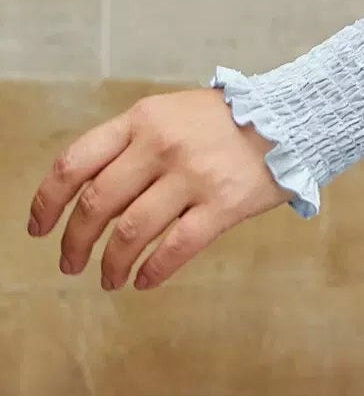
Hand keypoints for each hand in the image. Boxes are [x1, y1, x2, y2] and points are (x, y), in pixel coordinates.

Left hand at [26, 87, 292, 291]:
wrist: (293, 116)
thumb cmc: (229, 120)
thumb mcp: (172, 114)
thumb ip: (133, 145)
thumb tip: (88, 197)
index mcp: (144, 119)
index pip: (76, 162)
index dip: (47, 201)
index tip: (38, 227)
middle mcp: (162, 145)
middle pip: (97, 204)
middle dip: (75, 242)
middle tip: (71, 263)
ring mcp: (194, 175)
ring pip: (131, 232)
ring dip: (111, 264)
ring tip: (108, 278)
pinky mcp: (224, 203)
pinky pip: (176, 248)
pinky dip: (152, 271)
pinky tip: (144, 281)